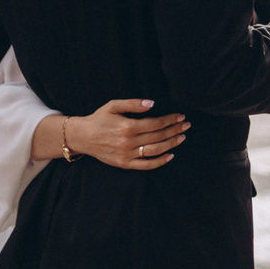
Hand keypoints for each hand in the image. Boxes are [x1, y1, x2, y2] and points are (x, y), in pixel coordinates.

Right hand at [62, 100, 187, 170]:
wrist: (82, 137)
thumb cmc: (99, 119)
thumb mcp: (113, 105)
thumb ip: (133, 103)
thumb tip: (152, 103)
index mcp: (127, 126)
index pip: (155, 123)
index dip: (170, 120)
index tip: (180, 116)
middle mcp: (128, 142)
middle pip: (158, 136)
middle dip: (174, 130)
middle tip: (186, 125)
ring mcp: (127, 155)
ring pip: (155, 151)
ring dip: (171, 144)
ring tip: (181, 137)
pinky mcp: (124, 164)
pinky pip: (146, 165)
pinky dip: (160, 162)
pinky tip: (170, 155)